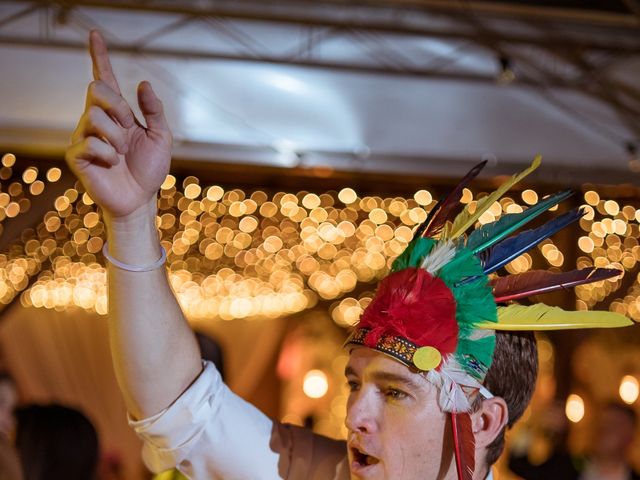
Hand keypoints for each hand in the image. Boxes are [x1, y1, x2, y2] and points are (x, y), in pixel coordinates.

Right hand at [66, 30, 171, 219]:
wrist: (140, 199)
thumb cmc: (149, 169)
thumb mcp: (161, 137)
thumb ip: (154, 110)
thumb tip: (143, 83)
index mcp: (118, 112)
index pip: (105, 78)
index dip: (100, 56)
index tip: (95, 34)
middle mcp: (97, 119)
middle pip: (97, 88)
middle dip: (118, 107)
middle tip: (128, 129)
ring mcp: (84, 135)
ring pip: (94, 116)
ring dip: (117, 136)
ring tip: (122, 153)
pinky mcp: (76, 154)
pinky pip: (90, 142)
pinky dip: (108, 153)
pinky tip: (112, 164)